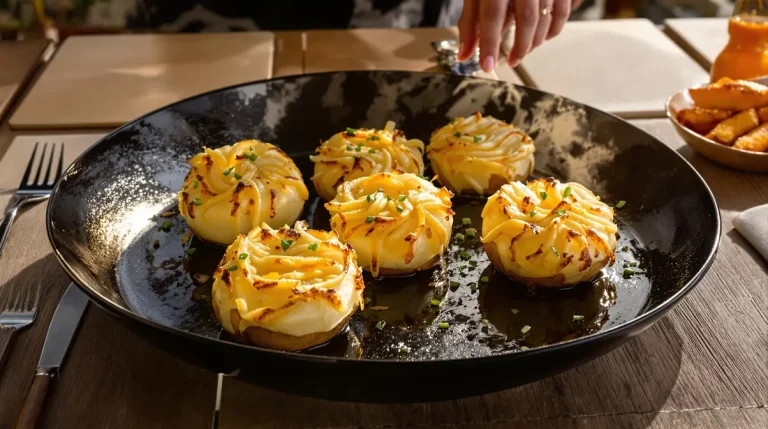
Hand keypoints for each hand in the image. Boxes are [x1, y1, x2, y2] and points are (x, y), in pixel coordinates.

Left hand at [458, 0, 583, 71]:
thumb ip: (470, 24)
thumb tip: (464, 55)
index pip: (492, 15)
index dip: (489, 43)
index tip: (486, 66)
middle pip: (526, 19)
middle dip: (519, 47)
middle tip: (511, 61)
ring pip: (544, 18)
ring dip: (533, 42)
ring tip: (521, 51)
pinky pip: (561, 13)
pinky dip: (551, 31)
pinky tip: (539, 38)